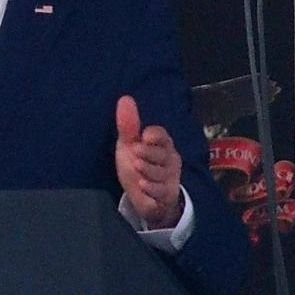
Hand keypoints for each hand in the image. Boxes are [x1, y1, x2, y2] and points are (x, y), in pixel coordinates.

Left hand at [114, 95, 182, 228]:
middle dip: (149, 153)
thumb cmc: (137, 164)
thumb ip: (128, 125)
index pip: (162, 135)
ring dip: (148, 169)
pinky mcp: (167, 195)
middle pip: (162, 153)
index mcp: (161, 143)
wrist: (142, 196)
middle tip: (136, 153)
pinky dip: (152, 188)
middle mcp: (169, 159)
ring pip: (161, 172)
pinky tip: (142, 184)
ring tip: (137, 167)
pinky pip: (162, 191)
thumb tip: (125, 98)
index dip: (154, 135)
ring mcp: (170, 178)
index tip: (144, 137)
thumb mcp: (128, 144)